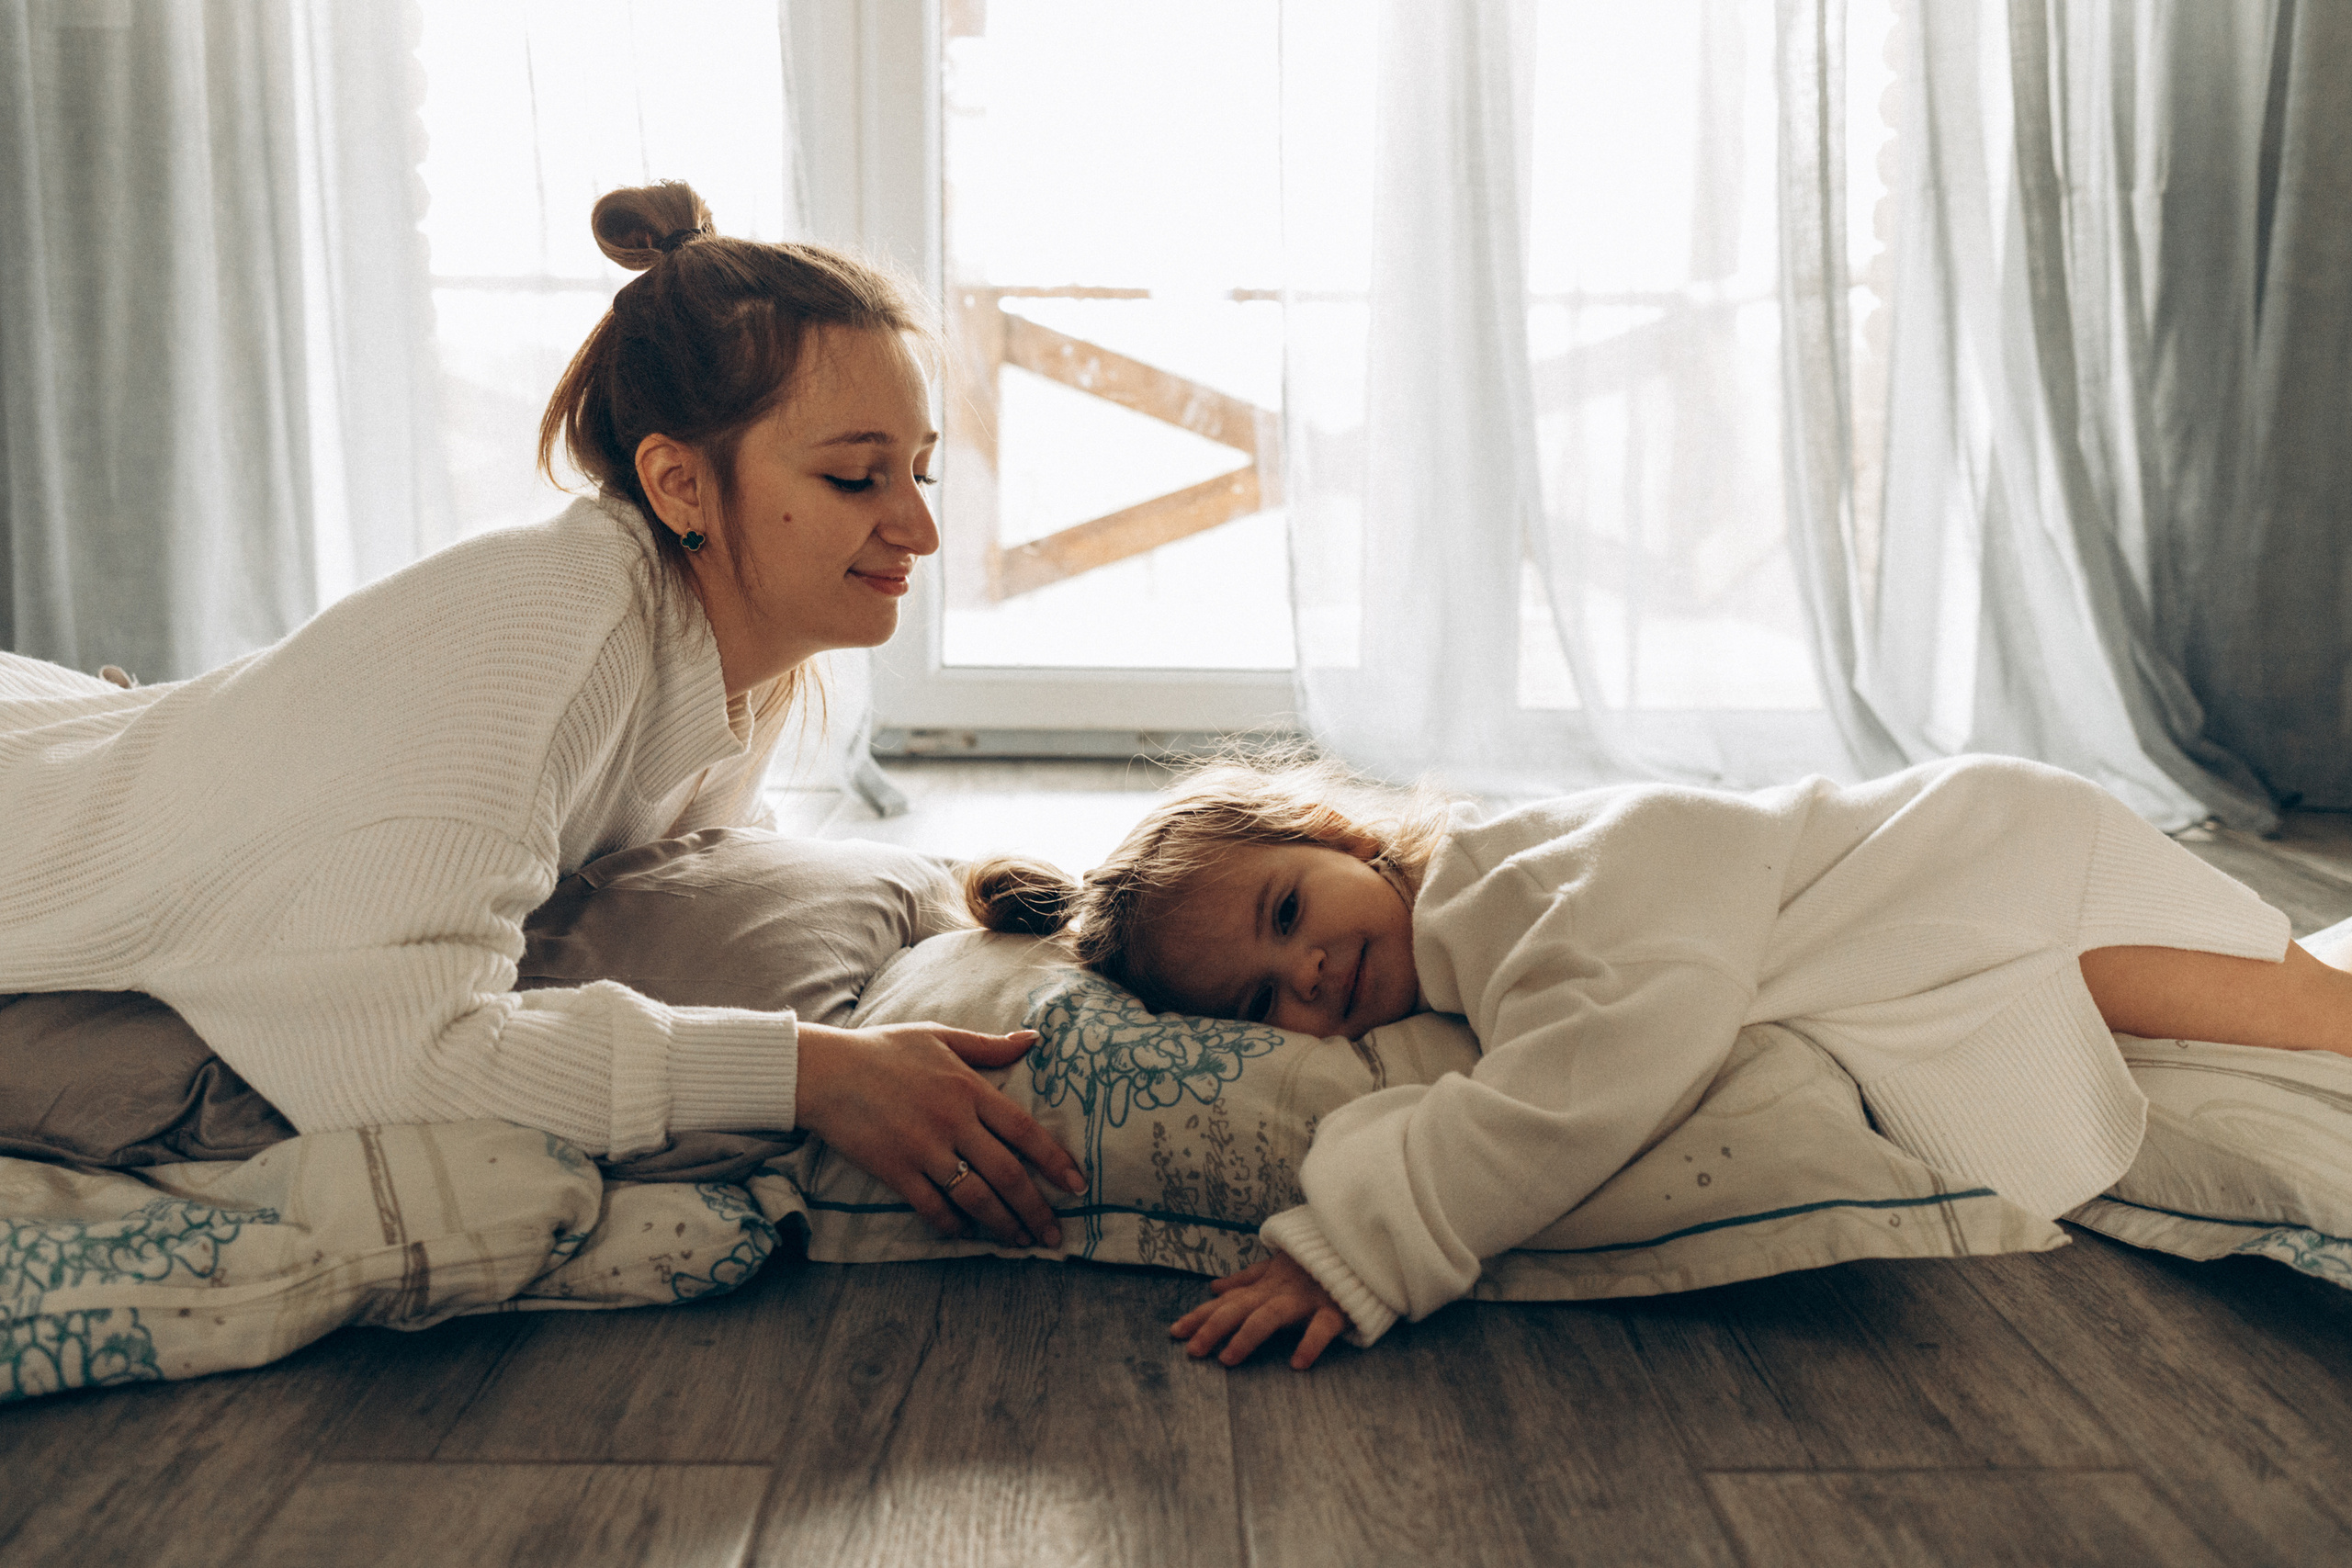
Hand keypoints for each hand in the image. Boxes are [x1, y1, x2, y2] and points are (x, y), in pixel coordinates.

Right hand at [794, 1021, 1088, 1247]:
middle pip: (1007, 1174)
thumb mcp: (939, 1036)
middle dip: (1036, 1209)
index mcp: (968, 1089)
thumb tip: (1034, 1039)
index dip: (1055, 1160)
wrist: (825, 1072)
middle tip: (1054, 1234)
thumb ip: (989, 1045)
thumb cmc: (883, 1050)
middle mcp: (952, 1122)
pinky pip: (932, 1207)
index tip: (1077, 1186)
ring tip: (1020, 1241)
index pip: (1024, 1131)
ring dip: (1002, 1224)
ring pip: (975, 1198)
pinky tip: (966, 1234)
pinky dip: (952, 1225)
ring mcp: (923, 1150)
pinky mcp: (895, 1172)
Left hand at [1169, 1250, 1348, 1369]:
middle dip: (1212, 1328)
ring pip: (1270, 1315)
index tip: (1174, 1333)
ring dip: (1247, 1336)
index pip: (1227, 1302)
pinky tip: (1298, 1364)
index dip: (1200, 1316)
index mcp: (1265, 1285)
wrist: (1357, 1248)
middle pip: (1239, 1308)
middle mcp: (1279, 1291)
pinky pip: (1321, 1327)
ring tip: (1227, 1360)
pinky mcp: (1334, 1309)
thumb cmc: (1315, 1263)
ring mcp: (1305, 1300)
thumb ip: (1246, 1279)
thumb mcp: (1276, 1267)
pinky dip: (1310, 1343)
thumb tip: (1212, 1287)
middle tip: (1192, 1352)